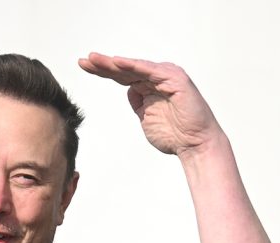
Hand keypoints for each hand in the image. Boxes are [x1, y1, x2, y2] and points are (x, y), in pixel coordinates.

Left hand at [78, 52, 222, 156]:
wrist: (195, 146)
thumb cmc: (175, 136)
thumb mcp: (146, 118)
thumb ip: (138, 103)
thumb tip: (130, 89)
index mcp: (150, 86)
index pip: (122, 76)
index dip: (103, 71)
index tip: (84, 66)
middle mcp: (158, 78)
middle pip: (126, 69)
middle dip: (104, 64)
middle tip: (85, 60)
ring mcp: (167, 77)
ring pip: (135, 67)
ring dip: (114, 63)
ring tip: (95, 59)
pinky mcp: (175, 80)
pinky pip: (151, 71)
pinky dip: (134, 66)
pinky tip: (118, 63)